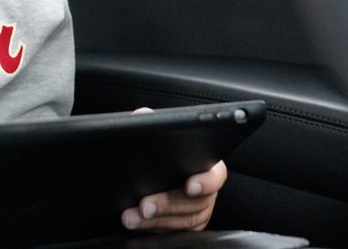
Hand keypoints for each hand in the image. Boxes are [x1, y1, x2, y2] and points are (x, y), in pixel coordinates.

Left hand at [121, 106, 227, 231]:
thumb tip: (142, 115)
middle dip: (167, 205)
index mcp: (207, 167)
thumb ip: (151, 121)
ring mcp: (197, 212)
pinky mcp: (183, 227)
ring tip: (131, 217)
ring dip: (155, 221)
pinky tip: (135, 224)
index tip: (190, 185)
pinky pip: (172, 232)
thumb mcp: (156, 132)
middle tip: (144, 205)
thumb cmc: (159, 150)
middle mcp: (206, 193)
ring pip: (182, 222)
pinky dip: (153, 229)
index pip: (215, 175)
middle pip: (194, 204)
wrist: (149, 174)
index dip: (206, 182)